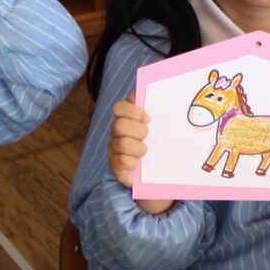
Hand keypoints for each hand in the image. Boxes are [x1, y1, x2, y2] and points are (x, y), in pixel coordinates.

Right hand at [109, 94, 172, 214]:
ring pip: (122, 143)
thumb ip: (148, 110)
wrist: (153, 175)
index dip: (133, 111)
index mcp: (124, 120)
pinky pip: (122, 161)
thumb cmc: (154, 147)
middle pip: (120, 125)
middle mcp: (115, 134)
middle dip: (138, 131)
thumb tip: (136, 94)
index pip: (119, 107)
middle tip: (147, 136)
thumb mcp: (156, 128)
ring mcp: (113, 150)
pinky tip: (137, 164)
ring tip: (144, 152)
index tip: (148, 118)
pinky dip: (133, 163)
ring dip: (138, 148)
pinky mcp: (115, 167)